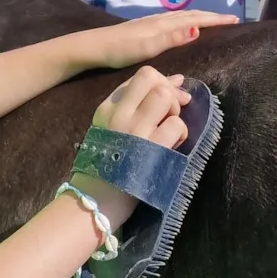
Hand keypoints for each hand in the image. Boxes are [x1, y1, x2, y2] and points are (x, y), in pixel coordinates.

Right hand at [72, 67, 191, 225]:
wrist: (96, 200)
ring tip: (169, 131)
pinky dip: (180, 134)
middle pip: (152, 78)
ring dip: (175, 113)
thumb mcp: (109, 130)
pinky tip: (172, 146)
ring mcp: (134, 130)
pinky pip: (176, 125)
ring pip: (165, 97)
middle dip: (169, 92)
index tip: (173, 94)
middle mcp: (119, 114)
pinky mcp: (150, 148)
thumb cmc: (106, 166)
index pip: (140, 77)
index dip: (163, 81)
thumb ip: (135, 107)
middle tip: (171, 113)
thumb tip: (176, 81)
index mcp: (107, 108)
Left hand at [87, 10, 236, 70]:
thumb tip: (197, 29)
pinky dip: (185, 19)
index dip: (216, 19)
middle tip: (230, 18)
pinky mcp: (143, 28)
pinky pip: (173, 20)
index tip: (235, 20)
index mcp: (163, 24)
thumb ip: (171, 38)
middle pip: (191, 14)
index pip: (196, 19)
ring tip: (212, 19)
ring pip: (182, 16)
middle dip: (212, 15)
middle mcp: (159, 20)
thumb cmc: (118, 50)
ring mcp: (150, 22)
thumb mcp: (146, 47)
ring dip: (200, 16)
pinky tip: (181, 25)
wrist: (92, 47)